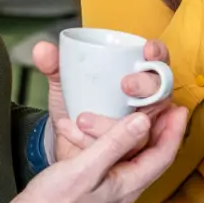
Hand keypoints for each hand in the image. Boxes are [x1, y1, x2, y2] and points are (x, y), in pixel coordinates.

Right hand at [13, 101, 189, 202]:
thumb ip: (116, 143)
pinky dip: (110, 140)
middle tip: (161, 104)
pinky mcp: (96, 187)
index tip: (180, 108)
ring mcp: (111, 191)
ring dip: (129, 132)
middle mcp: (125, 191)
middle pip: (151, 155)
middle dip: (157, 128)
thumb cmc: (54, 202)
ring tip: (130, 111)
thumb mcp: (86, 167)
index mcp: (128, 186)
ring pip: (131, 156)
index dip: (174, 131)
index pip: (163, 156)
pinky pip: (113, 159)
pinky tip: (99, 129)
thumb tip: (144, 122)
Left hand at [32, 38, 172, 161]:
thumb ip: (55, 65)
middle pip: (161, 92)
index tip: (147, 50)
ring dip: (113, 124)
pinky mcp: (130, 153)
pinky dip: (98, 142)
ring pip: (144, 127)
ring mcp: (142, 129)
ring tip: (82, 120)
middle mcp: (146, 102)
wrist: (62, 142)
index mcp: (137, 76)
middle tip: (126, 85)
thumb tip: (42, 49)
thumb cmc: (75, 106)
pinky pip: (124, 150)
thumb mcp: (64, 85)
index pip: (158, 61)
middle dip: (147, 85)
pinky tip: (76, 134)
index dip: (159, 54)